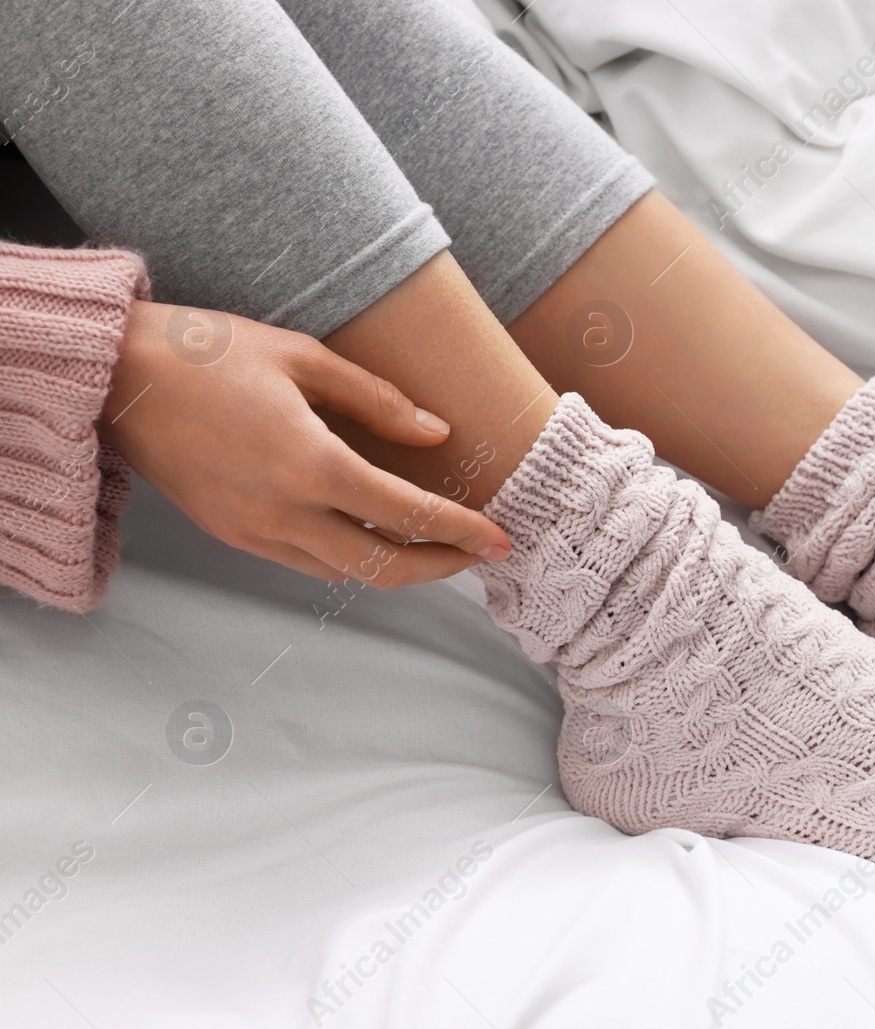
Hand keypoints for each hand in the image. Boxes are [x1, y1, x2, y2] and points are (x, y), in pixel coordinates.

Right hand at [101, 300, 510, 586]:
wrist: (116, 377)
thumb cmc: (210, 352)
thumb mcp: (304, 358)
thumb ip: (378, 401)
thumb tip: (437, 433)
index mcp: (311, 466)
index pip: (409, 515)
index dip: (463, 531)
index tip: (502, 538)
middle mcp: (284, 513)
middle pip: (383, 567)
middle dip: (442, 567)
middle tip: (481, 555)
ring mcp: (254, 532)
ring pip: (345, 573)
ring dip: (397, 566)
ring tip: (437, 546)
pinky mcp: (232, 535)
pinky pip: (307, 563)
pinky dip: (351, 557)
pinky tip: (373, 532)